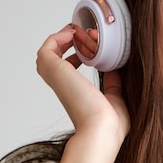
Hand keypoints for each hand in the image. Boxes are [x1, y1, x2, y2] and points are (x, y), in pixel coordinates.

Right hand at [36, 24, 129, 162]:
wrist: (103, 129)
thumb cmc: (110, 124)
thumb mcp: (116, 96)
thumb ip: (113, 82)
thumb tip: (115, 69)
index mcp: (74, 92)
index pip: (65, 69)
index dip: (76, 52)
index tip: (91, 46)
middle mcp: (62, 85)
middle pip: (54, 57)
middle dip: (69, 41)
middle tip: (84, 35)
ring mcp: (56, 78)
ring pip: (48, 51)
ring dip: (63, 37)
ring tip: (79, 32)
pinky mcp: (54, 70)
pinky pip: (47, 48)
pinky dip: (58, 36)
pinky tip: (74, 34)